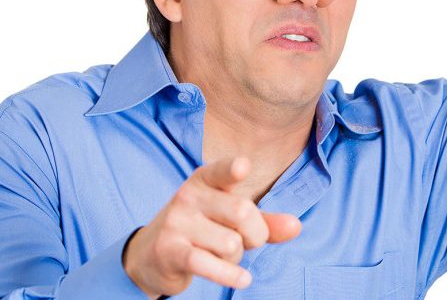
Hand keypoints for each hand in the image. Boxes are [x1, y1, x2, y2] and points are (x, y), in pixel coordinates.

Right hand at [122, 157, 300, 298]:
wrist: (151, 254)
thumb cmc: (203, 229)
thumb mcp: (230, 218)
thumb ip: (265, 220)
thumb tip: (296, 226)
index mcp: (205, 180)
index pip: (222, 171)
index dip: (233, 170)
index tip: (243, 167)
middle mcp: (189, 195)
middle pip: (243, 212)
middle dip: (256, 234)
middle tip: (248, 241)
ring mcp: (177, 222)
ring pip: (231, 244)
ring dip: (236, 258)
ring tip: (222, 255)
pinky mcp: (170, 250)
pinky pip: (209, 264)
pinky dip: (231, 275)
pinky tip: (243, 279)